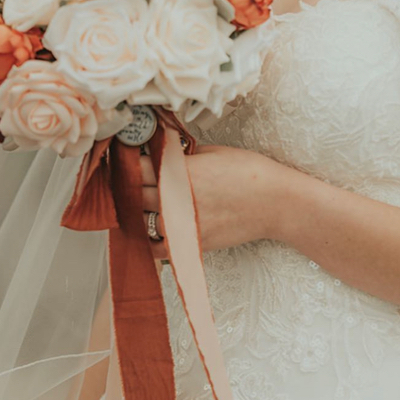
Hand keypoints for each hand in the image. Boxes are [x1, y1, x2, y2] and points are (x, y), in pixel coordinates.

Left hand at [139, 144, 287, 259]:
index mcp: (180, 172)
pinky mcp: (190, 243)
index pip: (137, 169)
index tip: (125, 160)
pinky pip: (156, 248)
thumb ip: (184, 155)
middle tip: (127, 180)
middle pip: (133, 195)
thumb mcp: (214, 151)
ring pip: (139, 222)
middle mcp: (176, 200)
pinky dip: (149, 240)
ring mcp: (181, 225)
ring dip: (136, 213)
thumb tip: (163, 153)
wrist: (274, 203)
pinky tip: (151, 229)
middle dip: (129, 187)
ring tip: (138, 204)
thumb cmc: (249, 172)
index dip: (128, 163)